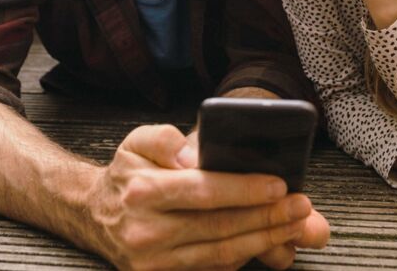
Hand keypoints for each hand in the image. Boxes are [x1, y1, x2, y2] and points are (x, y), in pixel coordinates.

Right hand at [90, 124, 315, 269]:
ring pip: (222, 253)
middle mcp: (146, 230)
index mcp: (143, 190)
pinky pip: (213, 269)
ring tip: (295, 224)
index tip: (280, 184)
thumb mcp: (136, 141)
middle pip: (220, 226)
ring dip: (264, 239)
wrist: (95, 216)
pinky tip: (269, 241)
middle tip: (302, 206)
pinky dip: (244, 256)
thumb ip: (164, 138)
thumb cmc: (127, 175)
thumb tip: (193, 155)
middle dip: (267, 216)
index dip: (245, 189)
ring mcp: (154, 261)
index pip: (204, 190)